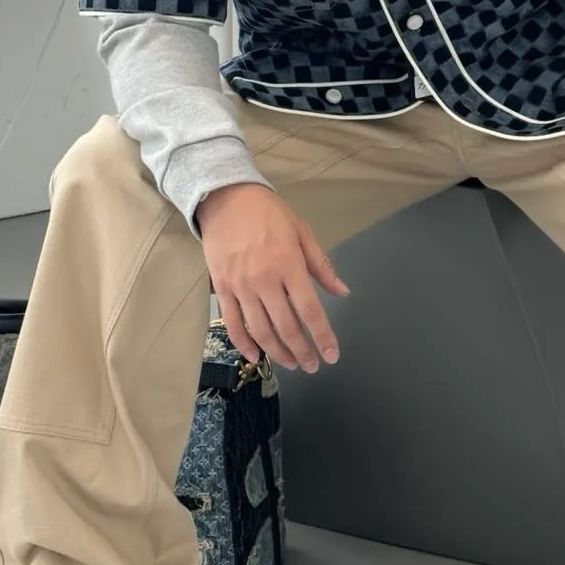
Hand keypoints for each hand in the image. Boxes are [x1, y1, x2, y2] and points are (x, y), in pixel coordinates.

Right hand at [197, 184, 348, 372]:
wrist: (226, 199)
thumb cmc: (268, 213)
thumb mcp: (302, 232)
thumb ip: (321, 265)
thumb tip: (342, 292)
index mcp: (289, 264)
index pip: (309, 309)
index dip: (322, 336)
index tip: (331, 355)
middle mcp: (265, 279)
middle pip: (286, 326)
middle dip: (302, 351)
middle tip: (312, 366)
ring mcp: (240, 286)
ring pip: (260, 330)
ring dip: (277, 352)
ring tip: (291, 363)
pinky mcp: (222, 288)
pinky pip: (232, 323)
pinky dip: (244, 343)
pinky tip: (256, 355)